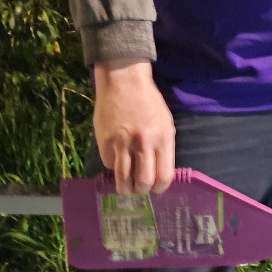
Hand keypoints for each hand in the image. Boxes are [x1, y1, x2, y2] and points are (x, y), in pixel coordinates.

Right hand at [93, 61, 175, 194]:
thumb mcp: (165, 123)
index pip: (164, 176)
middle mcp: (144, 143)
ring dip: (125, 188)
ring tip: (127, 186)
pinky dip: (113, 167)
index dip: (159, 188)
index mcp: (163, 138)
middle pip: (143, 182)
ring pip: (123, 180)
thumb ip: (163, 147)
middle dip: (142, 190)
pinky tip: (117, 161)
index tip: (155, 188)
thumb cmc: (148, 101)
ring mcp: (123, 143)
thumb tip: (158, 172)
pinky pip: (109, 165)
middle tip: (139, 188)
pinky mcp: (105, 142)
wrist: (124, 82)